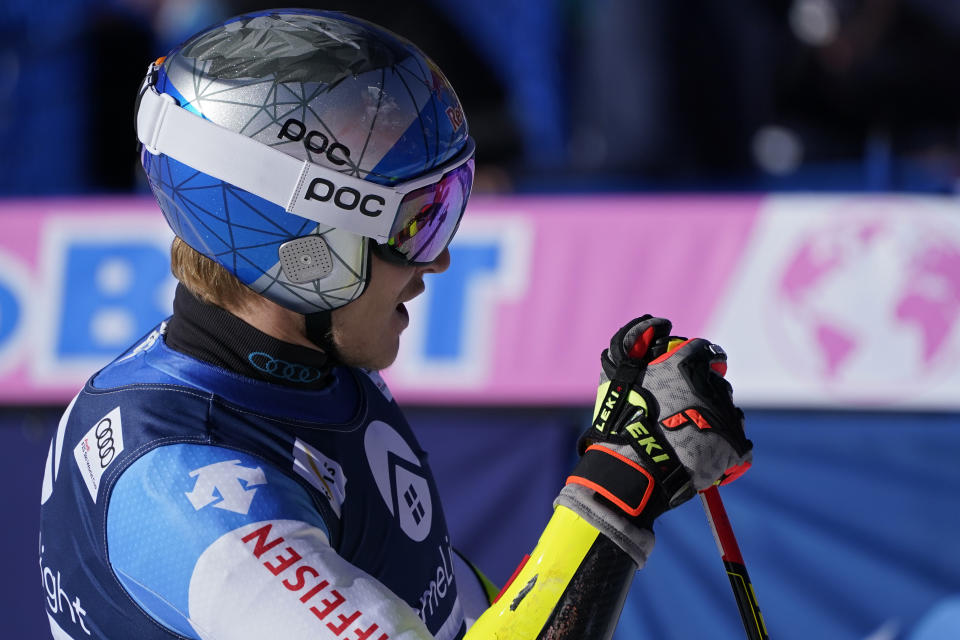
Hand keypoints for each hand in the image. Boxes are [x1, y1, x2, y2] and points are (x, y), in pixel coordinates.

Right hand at [555, 315, 752, 565]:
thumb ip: (633, 342)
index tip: (694, 371)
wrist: (632, 467)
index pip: (704, 351)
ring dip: (715, 422)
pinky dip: (724, 451)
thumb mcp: (616, 375)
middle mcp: (709, 384)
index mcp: (684, 364)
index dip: (699, 359)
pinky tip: (703, 459)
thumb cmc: (620, 423)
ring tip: (692, 440)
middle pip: (717, 383)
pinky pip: (738, 445)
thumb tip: (657, 322)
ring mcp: (726, 414)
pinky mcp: (735, 444)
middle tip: (685, 415)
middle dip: (704, 396)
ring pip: (729, 413)